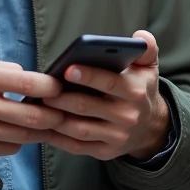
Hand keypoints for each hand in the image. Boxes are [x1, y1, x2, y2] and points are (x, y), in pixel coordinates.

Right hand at [0, 55, 64, 161]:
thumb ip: (6, 69)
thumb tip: (35, 79)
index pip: (27, 83)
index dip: (50, 88)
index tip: (60, 89)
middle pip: (31, 115)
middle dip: (54, 116)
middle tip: (64, 113)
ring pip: (23, 135)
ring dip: (41, 131)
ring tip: (49, 125)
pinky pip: (9, 148)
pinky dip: (19, 141)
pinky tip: (19, 133)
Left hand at [41, 30, 170, 161]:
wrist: (151, 127)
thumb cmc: (141, 89)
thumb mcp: (149, 67)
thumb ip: (147, 48)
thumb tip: (140, 36)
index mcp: (135, 92)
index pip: (109, 82)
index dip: (88, 76)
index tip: (67, 69)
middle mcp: (127, 116)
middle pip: (87, 106)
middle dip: (61, 97)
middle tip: (41, 88)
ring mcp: (116, 137)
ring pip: (79, 129)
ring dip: (56, 118)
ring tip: (38, 105)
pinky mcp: (105, 152)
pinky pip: (77, 146)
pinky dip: (58, 138)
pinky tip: (43, 126)